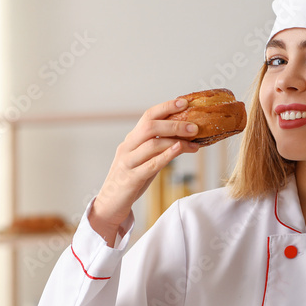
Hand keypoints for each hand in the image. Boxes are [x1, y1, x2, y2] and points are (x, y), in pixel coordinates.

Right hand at [90, 98, 200, 244]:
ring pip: (151, 144)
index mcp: (131, 140)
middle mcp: (128, 147)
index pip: (148, 117)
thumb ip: (159, 148)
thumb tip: (184, 138)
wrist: (110, 204)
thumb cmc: (131, 180)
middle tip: (195, 126)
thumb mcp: (144, 160)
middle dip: (174, 124)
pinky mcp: (131, 178)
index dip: (166, 107)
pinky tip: (179, 150)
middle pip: (150, 127)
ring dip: (176, 141)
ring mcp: (128, 162)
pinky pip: (150, 164)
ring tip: (194, 143)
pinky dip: (166, 156)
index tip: (184, 102)